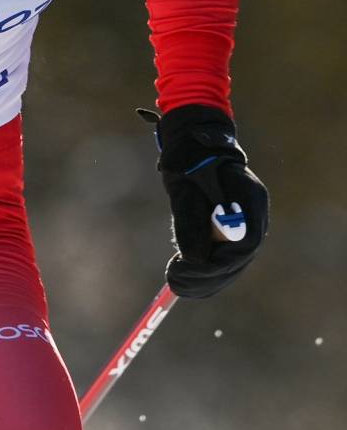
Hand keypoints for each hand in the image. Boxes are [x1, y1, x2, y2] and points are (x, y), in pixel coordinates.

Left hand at [144, 106, 268, 298]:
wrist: (195, 144)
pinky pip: (225, 257)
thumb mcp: (184, 189)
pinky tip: (186, 281)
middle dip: (208, 276)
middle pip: (239, 259)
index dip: (215, 264)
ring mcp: (247, 223)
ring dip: (207, 279)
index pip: (242, 245)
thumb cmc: (188, 161)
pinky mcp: (233, 229)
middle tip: (175, 284)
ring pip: (233, 262)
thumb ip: (190, 221)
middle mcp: (254, 216)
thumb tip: (192, 260)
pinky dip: (207, 272)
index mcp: (249, 201)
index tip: (184, 271)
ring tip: (176, 285)